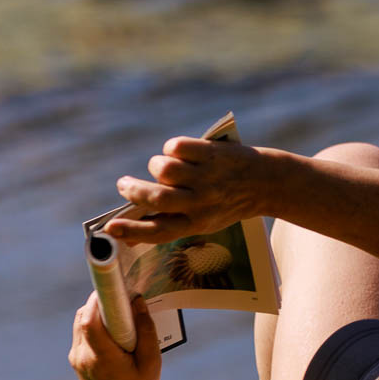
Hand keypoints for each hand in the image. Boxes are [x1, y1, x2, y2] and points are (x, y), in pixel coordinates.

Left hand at [68, 291, 161, 379]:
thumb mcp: (151, 364)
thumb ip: (146, 331)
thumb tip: (138, 301)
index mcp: (101, 356)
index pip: (89, 318)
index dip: (98, 297)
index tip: (113, 282)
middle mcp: (83, 354)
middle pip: (84, 315)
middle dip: (103, 301)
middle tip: (125, 297)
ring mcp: (77, 357)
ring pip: (82, 321)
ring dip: (99, 312)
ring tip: (123, 316)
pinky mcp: (77, 360)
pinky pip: (84, 332)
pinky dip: (97, 324)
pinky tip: (116, 331)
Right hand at [104, 136, 270, 244]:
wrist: (269, 183)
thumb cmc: (228, 202)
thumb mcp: (204, 221)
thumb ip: (172, 223)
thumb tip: (130, 233)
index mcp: (197, 224)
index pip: (158, 232)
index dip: (131, 231)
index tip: (109, 229)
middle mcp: (201, 203)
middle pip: (157, 198)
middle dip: (134, 191)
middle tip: (124, 184)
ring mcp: (207, 177)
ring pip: (164, 169)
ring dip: (157, 166)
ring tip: (163, 167)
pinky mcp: (212, 154)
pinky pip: (177, 147)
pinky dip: (172, 148)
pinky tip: (181, 151)